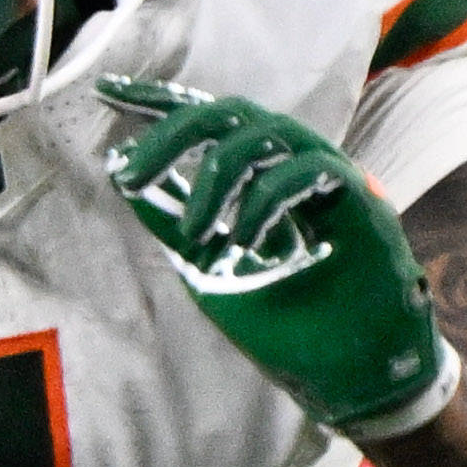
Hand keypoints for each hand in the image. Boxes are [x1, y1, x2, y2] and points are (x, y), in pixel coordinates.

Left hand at [97, 85, 455, 441]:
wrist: (350, 374)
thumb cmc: (290, 323)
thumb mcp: (209, 269)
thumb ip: (172, 223)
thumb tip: (120, 175)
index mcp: (258, 172)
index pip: (206, 119)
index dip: (157, 100)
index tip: (106, 91)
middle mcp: (292, 162)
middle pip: (229, 112)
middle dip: (172, 135)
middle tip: (129, 174)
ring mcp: (329, 175)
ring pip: (265, 133)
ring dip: (215, 177)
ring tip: (193, 232)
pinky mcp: (360, 198)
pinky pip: (306, 171)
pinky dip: (263, 203)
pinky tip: (243, 245)